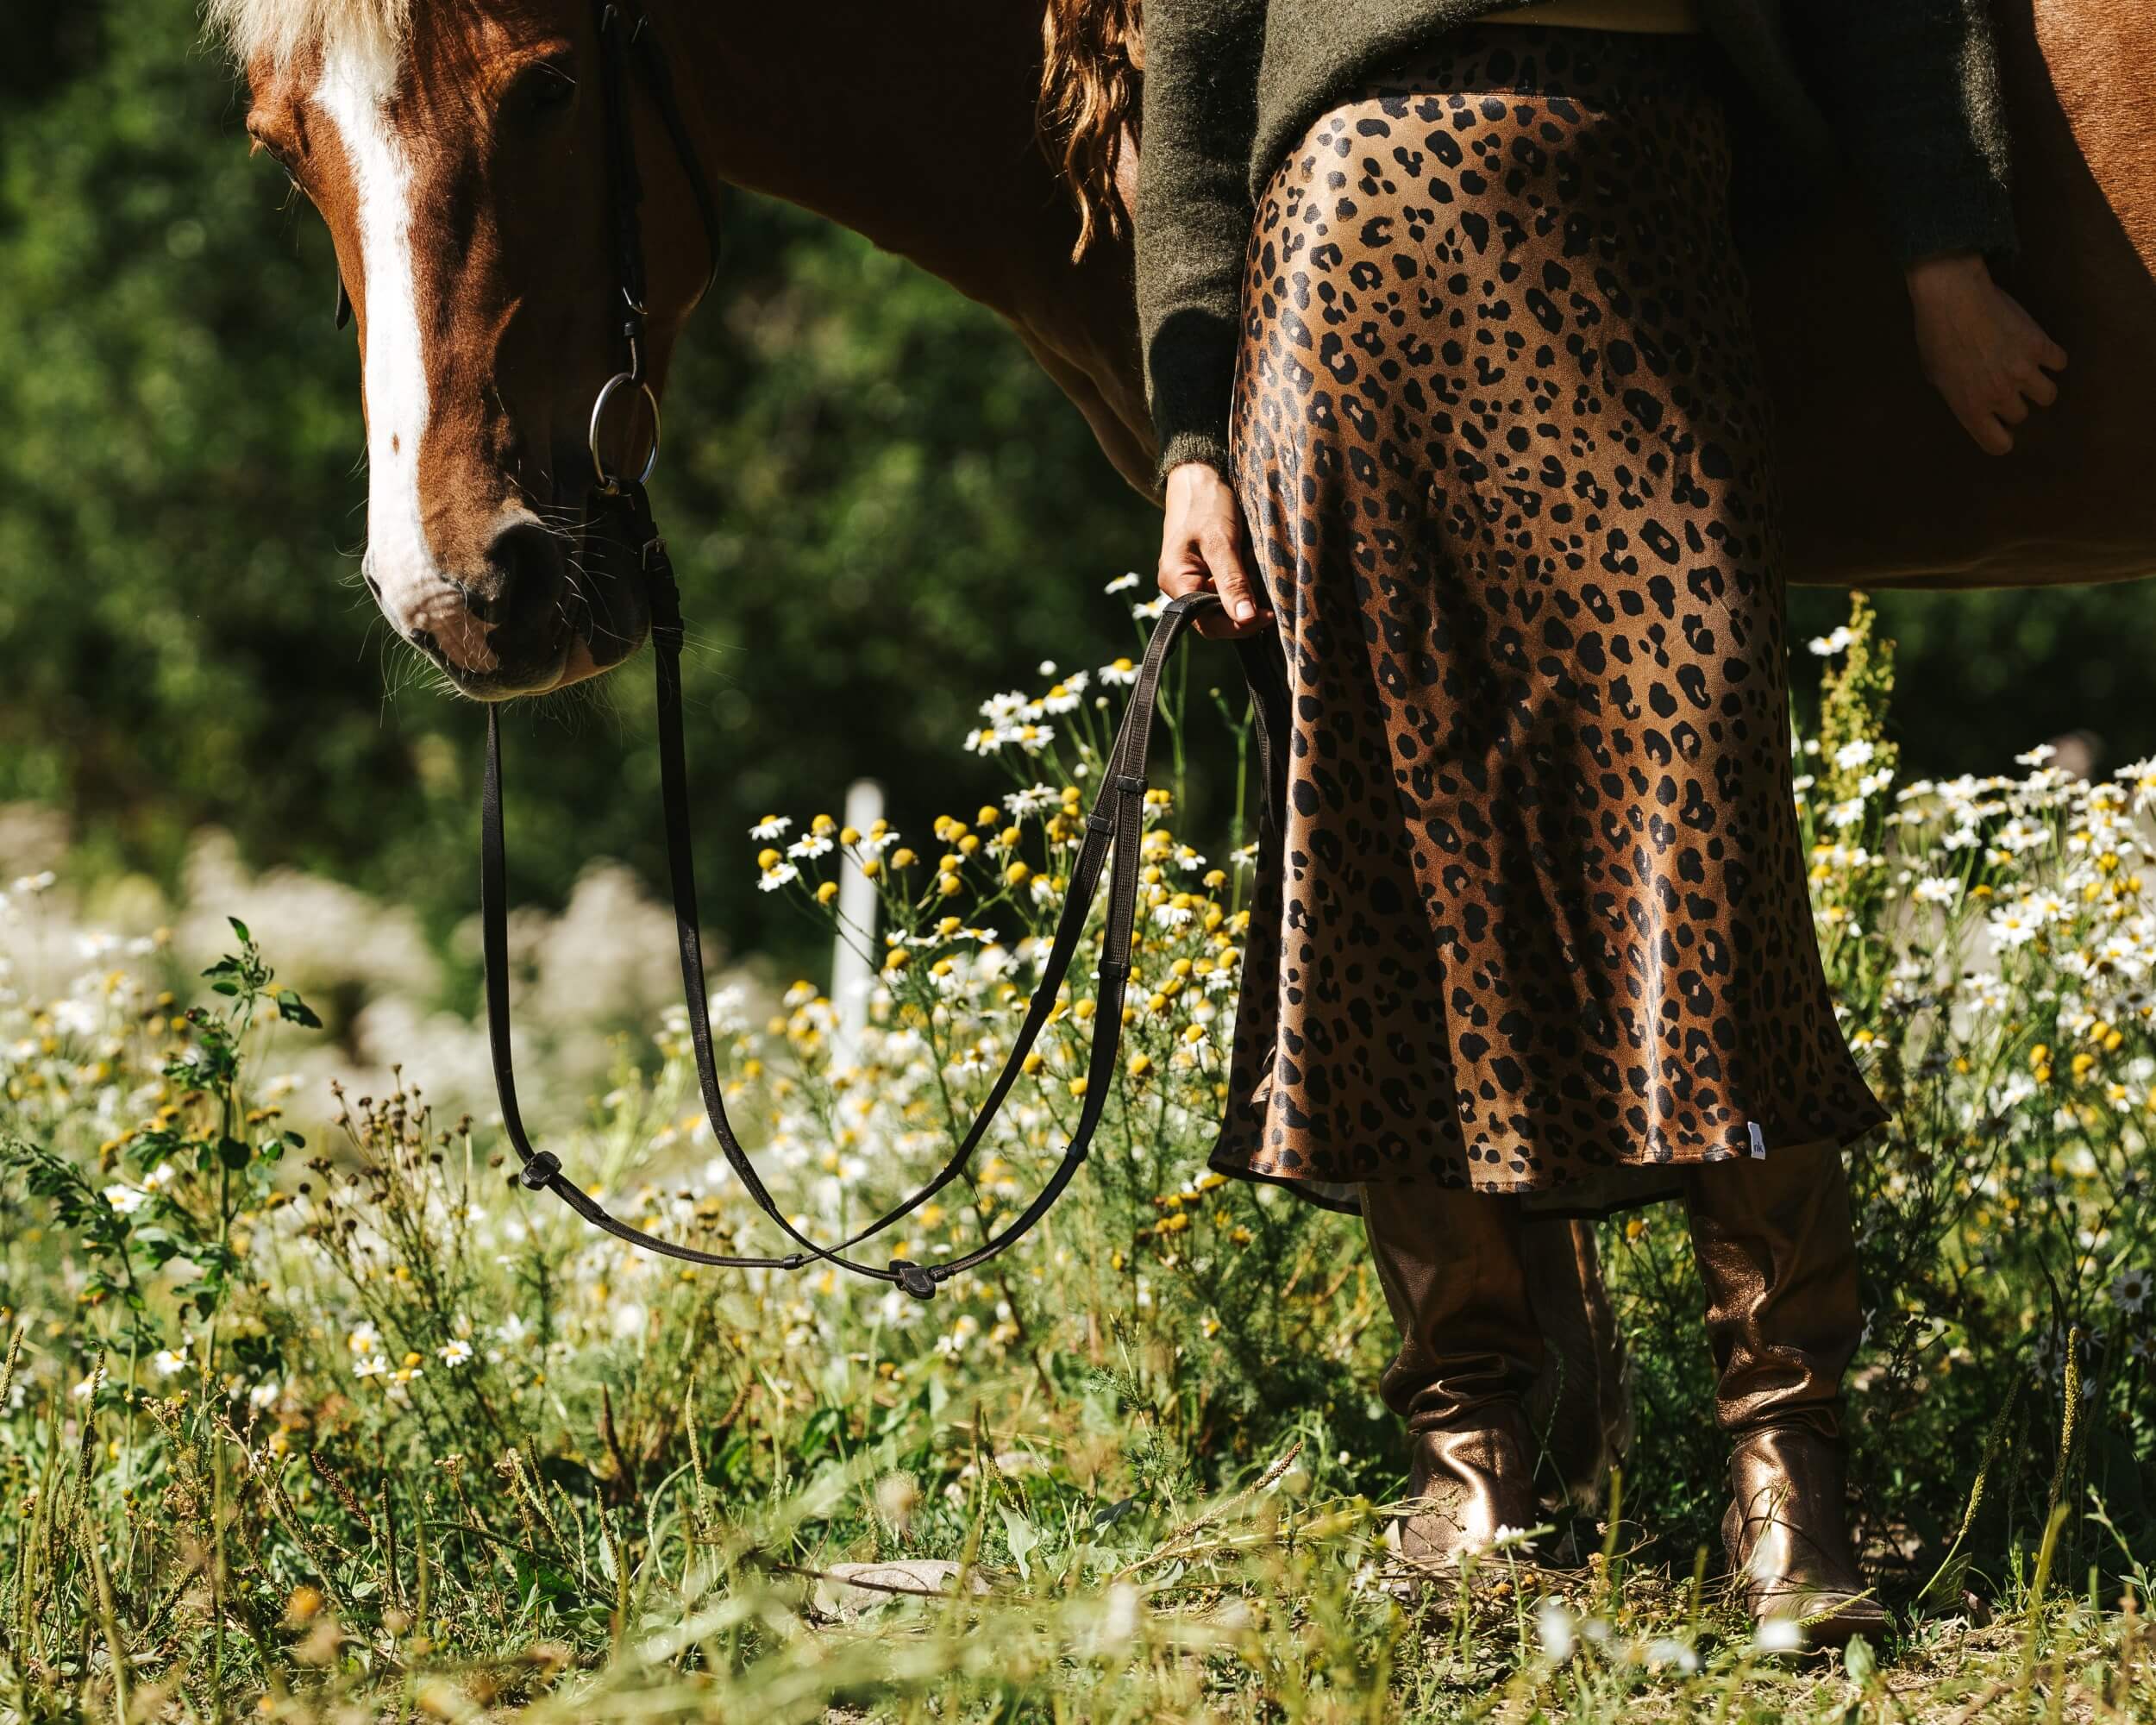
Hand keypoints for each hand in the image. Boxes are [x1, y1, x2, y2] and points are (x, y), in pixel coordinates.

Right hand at [1158, 462, 1269, 639]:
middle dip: (1244, 612)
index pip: (1207, 624)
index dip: (1237, 626)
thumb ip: (1232, 582)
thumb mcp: (1222, 541)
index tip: (1266, 615)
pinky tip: (1253, 572)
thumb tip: (1245, 618)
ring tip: (1261, 582)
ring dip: (1245, 598)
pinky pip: (1224, 589)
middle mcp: (1180, 586)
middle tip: (1270, 600)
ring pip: (1222, 605)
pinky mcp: (1204, 571)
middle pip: (1214, 619)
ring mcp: (1191, 579)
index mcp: (1176, 582)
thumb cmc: (1206, 504)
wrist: (1198, 475)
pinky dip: (1242, 585)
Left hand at [1905, 251, 2066, 455]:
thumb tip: (1973, 402)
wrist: (1953, 298)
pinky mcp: (2039, 345)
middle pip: (2021, 415)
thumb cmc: (1936, 336)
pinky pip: (2059, 363)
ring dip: (2038, 387)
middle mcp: (1999, 395)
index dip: (1999, 437)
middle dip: (2013, 404)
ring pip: (2047, 395)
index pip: (1998, 445)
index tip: (1998, 427)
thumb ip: (1957, 395)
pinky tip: (2040, 352)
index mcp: (1970, 408)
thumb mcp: (1935, 376)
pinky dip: (2052, 359)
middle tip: (2004, 387)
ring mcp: (2022, 371)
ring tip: (2028, 374)